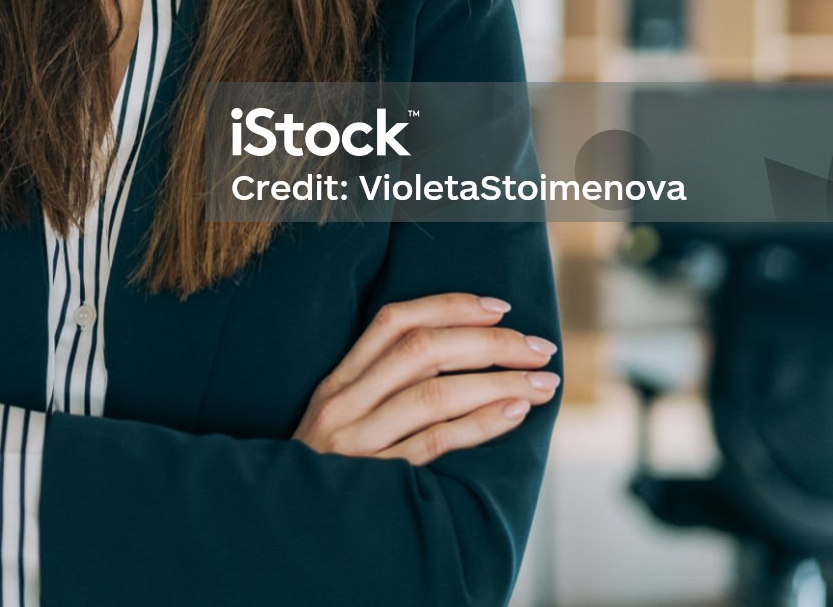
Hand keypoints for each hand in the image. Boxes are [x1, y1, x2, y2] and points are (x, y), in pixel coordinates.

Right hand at [291, 293, 558, 466]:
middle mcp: (345, 404)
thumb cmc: (329, 471)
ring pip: (434, 395)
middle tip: (538, 348)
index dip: (450, 307)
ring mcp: (359, 442)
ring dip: (498, 383)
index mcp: (339, 381)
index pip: (393, 322)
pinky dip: (479, 424)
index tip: (501, 307)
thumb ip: (379, 387)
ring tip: (542, 383)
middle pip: (422, 351)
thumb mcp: (337, 418)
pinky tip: (514, 414)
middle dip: (490, 343)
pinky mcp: (377, 479)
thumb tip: (460, 354)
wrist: (290, 526)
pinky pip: (435, 443)